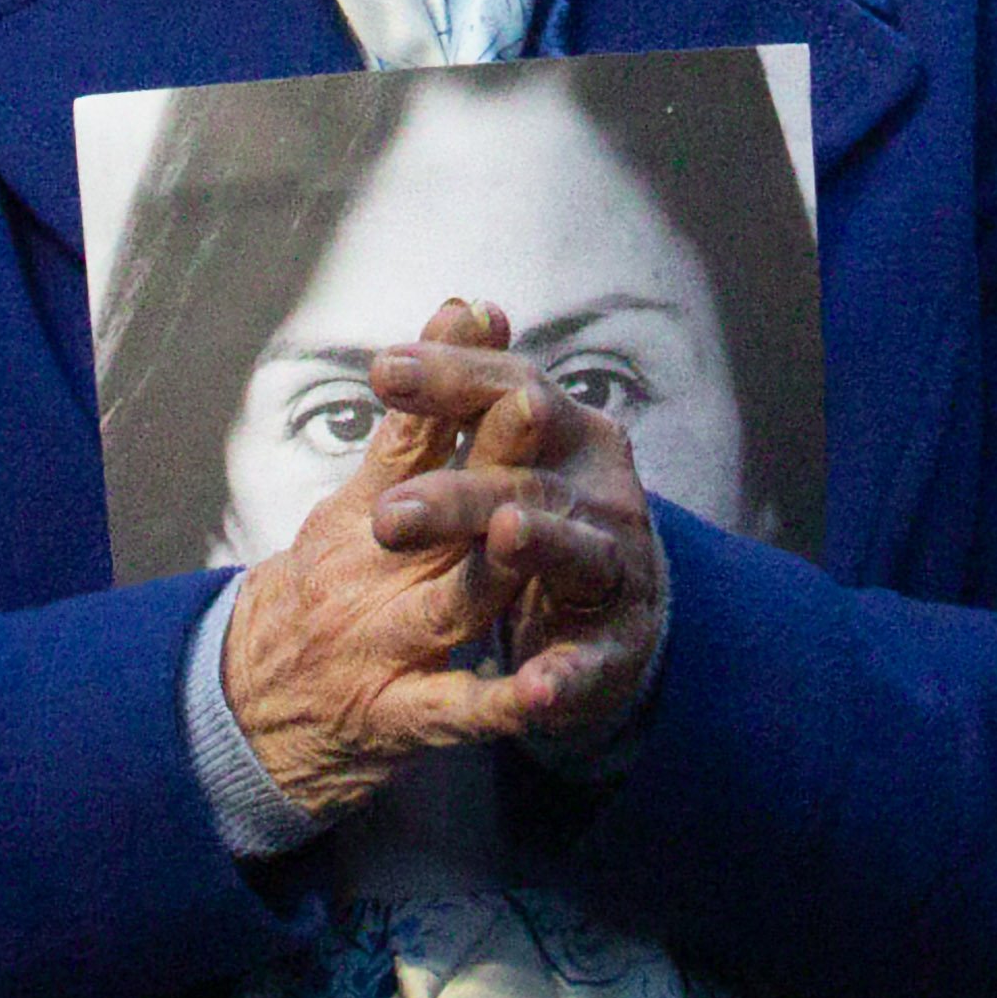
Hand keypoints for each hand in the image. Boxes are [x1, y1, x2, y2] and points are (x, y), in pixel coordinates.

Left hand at [367, 333, 669, 749]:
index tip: (381, 371)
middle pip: (527, 479)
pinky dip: (563, 677)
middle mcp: (600, 495)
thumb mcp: (512, 452)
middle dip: (462, 491)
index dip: (451, 383)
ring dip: (537, 545)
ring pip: (570, 554)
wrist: (615, 620)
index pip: (511, 394)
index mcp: (570, 438)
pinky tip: (536, 692)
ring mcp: (612, 573)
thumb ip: (478, 390)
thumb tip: (460, 305)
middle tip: (388, 512)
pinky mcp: (612, 652)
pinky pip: (588, 665)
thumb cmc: (545, 517)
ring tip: (504, 534)